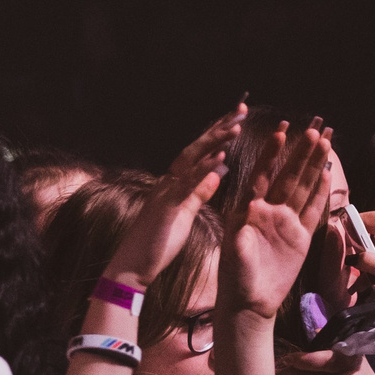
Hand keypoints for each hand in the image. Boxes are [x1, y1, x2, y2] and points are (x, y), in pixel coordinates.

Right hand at [104, 104, 246, 287]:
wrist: (132, 266)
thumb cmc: (158, 243)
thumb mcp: (185, 212)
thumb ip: (200, 191)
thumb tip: (219, 170)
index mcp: (174, 182)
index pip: (199, 152)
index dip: (218, 134)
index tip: (237, 117)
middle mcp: (168, 180)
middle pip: (196, 147)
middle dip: (219, 127)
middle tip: (242, 108)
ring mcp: (166, 191)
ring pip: (191, 160)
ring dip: (214, 142)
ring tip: (235, 127)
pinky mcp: (166, 206)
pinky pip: (187, 185)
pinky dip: (203, 170)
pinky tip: (220, 159)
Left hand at [221, 119, 335, 320]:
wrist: (249, 304)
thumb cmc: (236, 280)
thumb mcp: (235, 258)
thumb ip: (242, 234)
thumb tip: (251, 207)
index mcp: (248, 210)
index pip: (262, 176)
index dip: (271, 155)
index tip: (281, 133)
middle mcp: (268, 211)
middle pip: (288, 177)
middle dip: (300, 153)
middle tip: (313, 129)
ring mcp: (285, 223)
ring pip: (303, 189)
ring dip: (313, 166)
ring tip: (325, 142)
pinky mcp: (299, 238)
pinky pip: (311, 211)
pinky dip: (320, 193)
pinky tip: (327, 175)